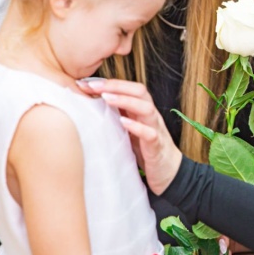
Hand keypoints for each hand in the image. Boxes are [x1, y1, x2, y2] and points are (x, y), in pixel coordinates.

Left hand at [76, 78, 181, 194]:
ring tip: (107, 98)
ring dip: (126, 101)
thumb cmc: (144, 148)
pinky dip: (137, 127)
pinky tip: (123, 123)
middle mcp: (150, 115)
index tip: (85, 83)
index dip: (109, 83)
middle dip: (116, 86)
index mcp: (142, 110)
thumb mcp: (128, 129)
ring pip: (146, 108)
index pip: (129, 88)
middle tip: (93, 86)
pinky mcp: (157, 146)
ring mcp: (155, 129)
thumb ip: (116, 117)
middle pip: (139, 91)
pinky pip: (150, 133)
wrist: (168, 171)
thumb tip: (89, 106)